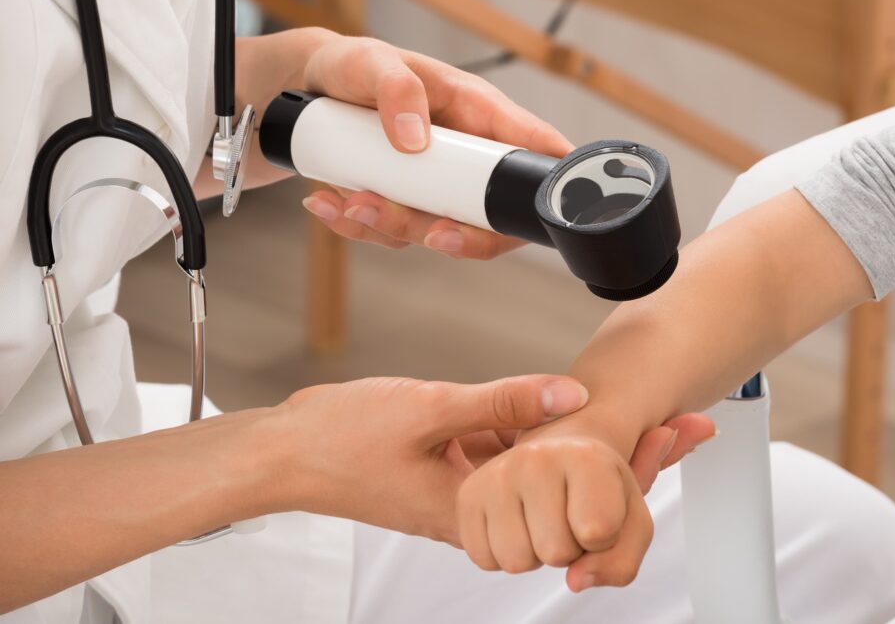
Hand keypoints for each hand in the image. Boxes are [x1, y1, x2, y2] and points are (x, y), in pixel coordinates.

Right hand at [270, 374, 587, 543]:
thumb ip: (502, 402)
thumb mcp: (433, 410)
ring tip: (554, 396)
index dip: (574, 469)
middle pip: (529, 487)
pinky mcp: (432, 472)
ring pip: (504, 467)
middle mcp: (459, 511)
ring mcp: (444, 491)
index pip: (544, 504)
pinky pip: (477, 454)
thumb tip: (569, 394)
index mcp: (466, 513)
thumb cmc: (344, 438)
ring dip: (525, 435)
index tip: (598, 431)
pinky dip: (493, 430)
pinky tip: (506, 400)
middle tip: (583, 406)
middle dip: (555, 449)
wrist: (283, 449)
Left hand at [296, 34, 572, 258]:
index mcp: (480, 113)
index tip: (545, 211)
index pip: (534, 148)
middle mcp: (466, 155)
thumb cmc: (355, 66)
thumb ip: (397, 89)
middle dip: (462, 235)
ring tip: (349, 203)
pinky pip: (392, 232)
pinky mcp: (404, 202)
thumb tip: (414, 138)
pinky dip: (358, 226)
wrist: (311, 87)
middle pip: (491, 215)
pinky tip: (328, 204)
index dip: (550, 182)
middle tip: (433, 236)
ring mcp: (436, 185)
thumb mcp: (372, 60)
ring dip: (391, 226)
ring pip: (435, 230)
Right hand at [456, 415, 715, 591]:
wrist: (560, 457)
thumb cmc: (600, 491)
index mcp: (586, 455)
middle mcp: (537, 458)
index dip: (606, 539)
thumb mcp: (634, 518)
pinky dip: (502, 552)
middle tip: (569, 516)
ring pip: (518, 561)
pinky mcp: (468, 495)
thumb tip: (577, 580)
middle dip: (569, 549)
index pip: (599, 533)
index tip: (604, 511)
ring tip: (543, 518)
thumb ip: (624, 556)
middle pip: (557, 553)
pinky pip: (486, 559)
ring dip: (533, 553)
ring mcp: (497, 475)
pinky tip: (518, 523)